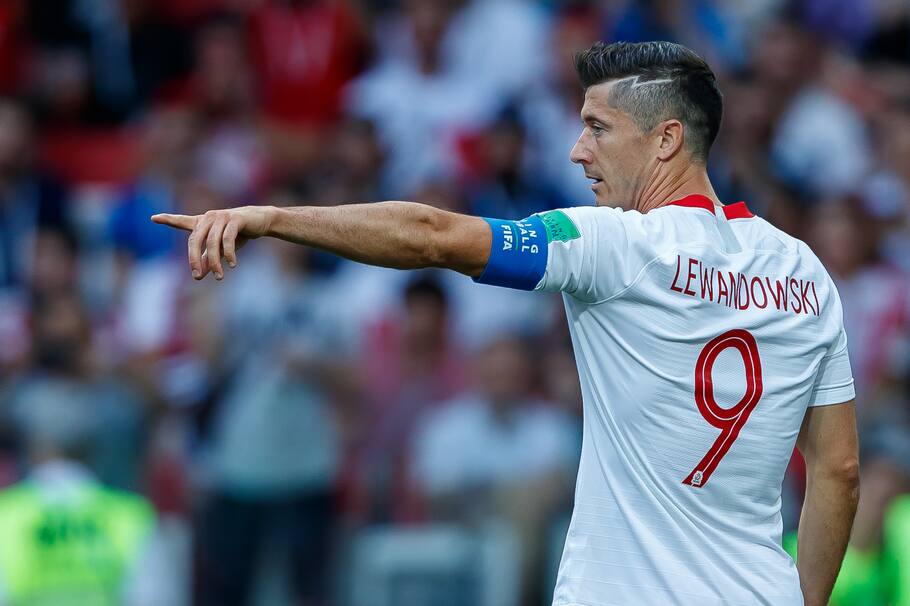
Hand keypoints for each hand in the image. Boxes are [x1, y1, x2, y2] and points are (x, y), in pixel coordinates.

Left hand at [151, 206, 273, 279]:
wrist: (260, 221)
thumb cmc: (238, 233)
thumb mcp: (220, 248)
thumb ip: (207, 259)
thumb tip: (198, 276)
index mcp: (203, 223)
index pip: (182, 221)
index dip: (168, 219)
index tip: (154, 218)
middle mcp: (209, 218)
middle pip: (195, 240)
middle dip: (194, 260)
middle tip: (197, 276)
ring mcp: (222, 217)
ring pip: (212, 242)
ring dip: (214, 262)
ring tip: (220, 276)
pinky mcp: (235, 219)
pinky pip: (228, 239)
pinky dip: (229, 253)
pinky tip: (232, 264)